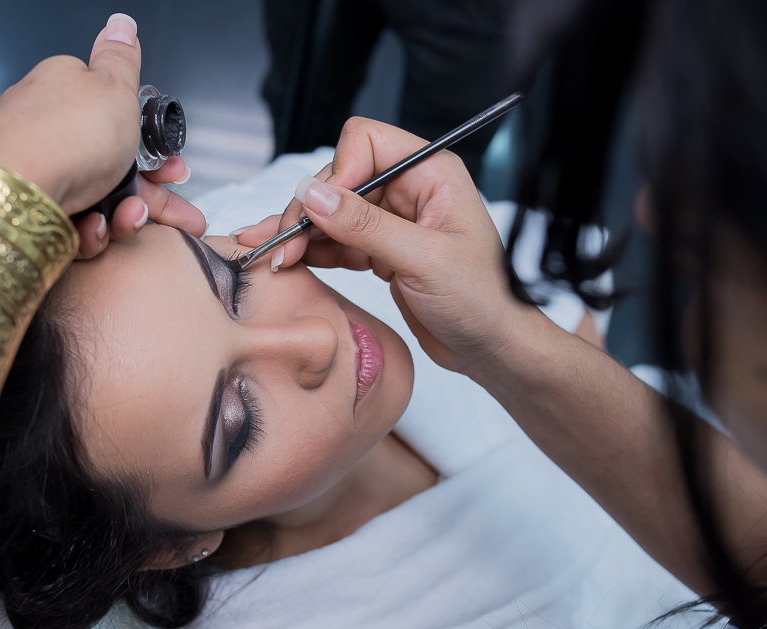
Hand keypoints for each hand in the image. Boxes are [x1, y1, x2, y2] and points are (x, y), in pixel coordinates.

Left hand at [0, 13, 205, 257]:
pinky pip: (71, 223)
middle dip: (147, 192)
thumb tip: (121, 24)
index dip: (150, 143)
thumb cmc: (62, 137)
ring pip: (96, 199)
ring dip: (121, 214)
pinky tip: (89, 226)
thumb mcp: (112, 86)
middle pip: (112, 164)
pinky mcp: (29, 209)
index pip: (116, 115)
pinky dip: (87, 229)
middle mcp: (48, 128)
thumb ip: (121, 58)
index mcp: (65, 90)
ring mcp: (38, 171)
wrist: (12, 195)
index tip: (171, 165)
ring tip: (127, 218)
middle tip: (175, 210)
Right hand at [233, 118, 534, 376]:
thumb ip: (366, 226)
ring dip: (301, 233)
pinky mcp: (381, 251)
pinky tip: (289, 263)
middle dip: (308, 209)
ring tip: (273, 257)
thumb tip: (314, 195)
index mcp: (431, 173)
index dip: (337, 172)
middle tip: (283, 246)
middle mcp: (410, 189)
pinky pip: (336, 241)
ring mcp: (393, 221)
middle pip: (340, 177)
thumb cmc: (482, 301)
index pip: (366, 142)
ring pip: (332, 212)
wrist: (493, 348)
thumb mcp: (424, 260)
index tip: (319, 212)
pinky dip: (312, 252)